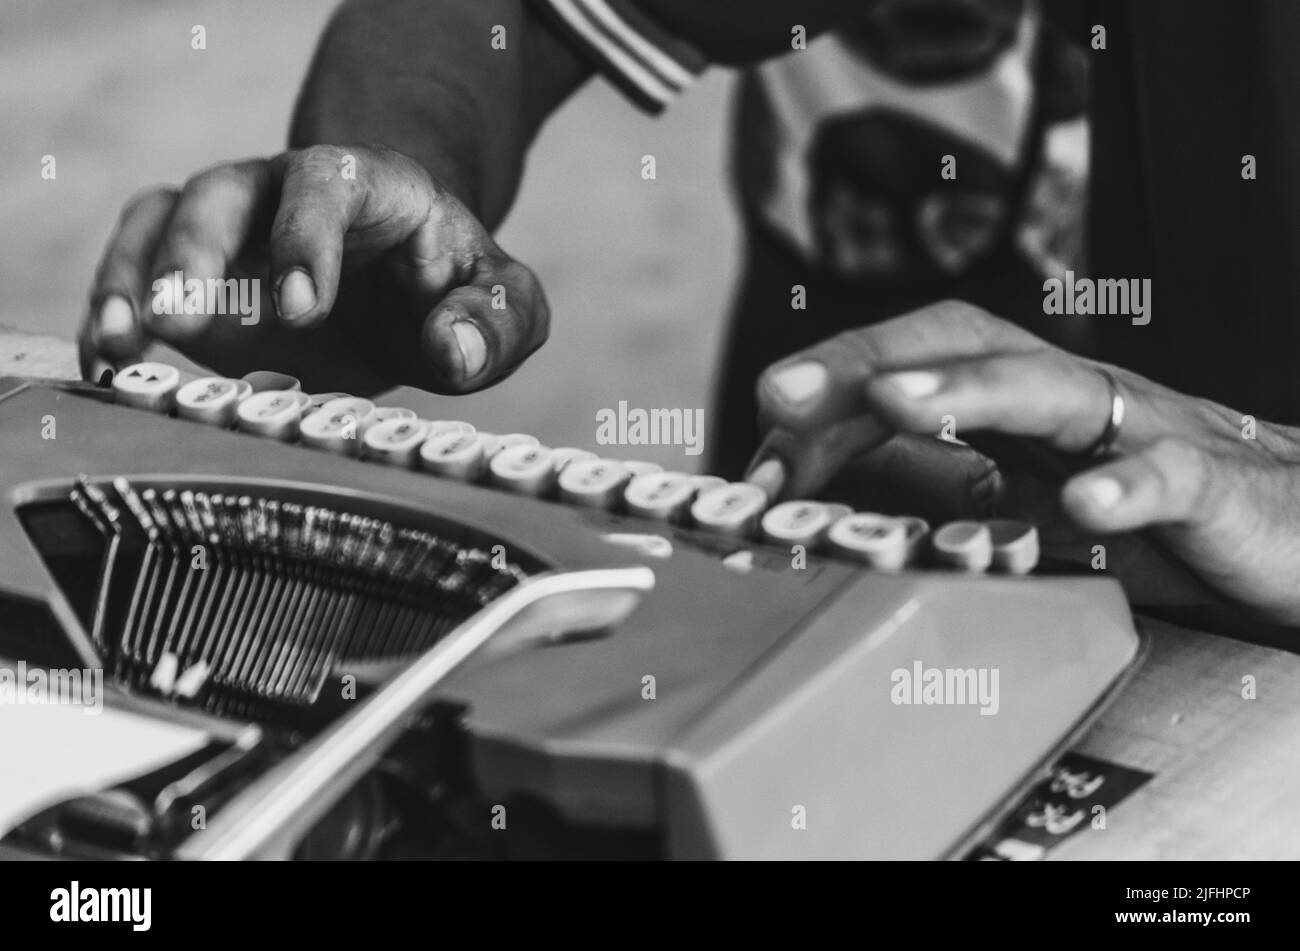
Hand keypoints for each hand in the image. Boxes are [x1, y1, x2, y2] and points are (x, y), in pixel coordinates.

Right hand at [79, 145, 549, 394]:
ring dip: (132, 279)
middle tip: (177, 319)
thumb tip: (454, 352)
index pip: (325, 185)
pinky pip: (135, 272)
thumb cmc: (453, 286)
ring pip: (160, 222)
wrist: (408, 282)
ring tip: (120, 343)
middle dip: (194, 251)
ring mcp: (229, 229)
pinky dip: (114, 313)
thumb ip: (497, 322)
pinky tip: (106, 364)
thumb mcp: (504, 302)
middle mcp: (282, 193)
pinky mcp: (194, 274)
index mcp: (367, 185)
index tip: (301, 311)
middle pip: (221, 192)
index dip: (306, 239)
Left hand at [746, 300, 1299, 625]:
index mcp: (1020, 404)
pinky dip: (1128, 488)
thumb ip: (928, 487)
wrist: (1283, 537)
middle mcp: (1073, 400)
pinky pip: (1172, 475)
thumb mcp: (1015, 506)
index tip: (761, 429)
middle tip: (783, 394)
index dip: (835, 385)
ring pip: (1058, 389)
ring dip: (970, 389)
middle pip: (970, 344)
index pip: (916, 363)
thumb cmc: (1146, 517)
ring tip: (894, 401)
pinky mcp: (1213, 488)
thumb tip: (815, 482)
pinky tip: (1083, 510)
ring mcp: (1144, 432)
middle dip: (871, 360)